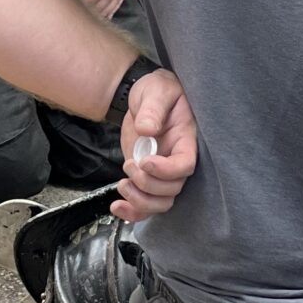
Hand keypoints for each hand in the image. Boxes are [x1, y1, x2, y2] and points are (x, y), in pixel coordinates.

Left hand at [114, 68, 196, 222]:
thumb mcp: (156, 91)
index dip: (166, 170)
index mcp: (185, 140)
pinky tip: (117, 207)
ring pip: (160, 202)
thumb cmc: (157, 90)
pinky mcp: (145, 177)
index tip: (145, 161)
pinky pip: (145, 204)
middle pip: (172, 190)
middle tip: (130, 166)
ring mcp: (160, 172)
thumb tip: (147, 129)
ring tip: (122, 185)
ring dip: (140, 201)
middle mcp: (175, 160)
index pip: (185, 166)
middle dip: (148, 184)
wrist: (142, 98)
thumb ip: (153, 108)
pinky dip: (132, 212)